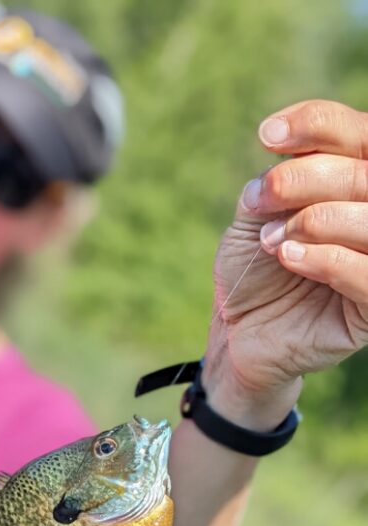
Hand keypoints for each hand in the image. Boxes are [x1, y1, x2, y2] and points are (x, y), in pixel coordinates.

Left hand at [206, 100, 367, 430]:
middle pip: (365, 172)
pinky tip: (288, 257)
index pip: (359, 136)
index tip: (267, 136)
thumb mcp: (258, 215)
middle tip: (260, 199)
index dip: (319, 125)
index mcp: (356, 185)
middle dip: (306, 177)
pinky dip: (325, 258)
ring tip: (271, 240)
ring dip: (313, 220)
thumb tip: (293, 146)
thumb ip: (280, 178)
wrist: (238, 332)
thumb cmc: (252, 269)